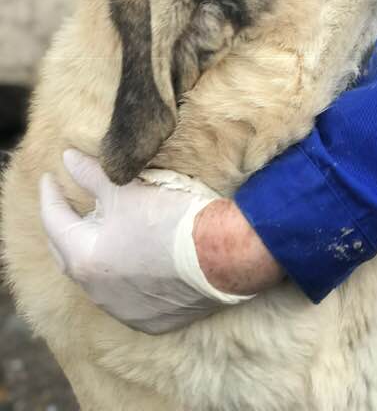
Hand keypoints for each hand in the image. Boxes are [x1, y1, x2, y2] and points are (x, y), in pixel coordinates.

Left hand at [39, 150, 271, 334]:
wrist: (223, 254)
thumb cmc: (172, 218)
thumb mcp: (128, 189)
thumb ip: (92, 175)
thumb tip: (67, 159)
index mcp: (85, 259)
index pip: (55, 222)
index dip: (51, 195)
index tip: (50, 177)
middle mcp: (97, 292)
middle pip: (69, 255)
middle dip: (65, 229)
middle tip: (67, 206)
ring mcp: (124, 310)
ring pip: (97, 279)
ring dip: (95, 255)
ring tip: (102, 233)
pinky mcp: (152, 320)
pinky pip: (126, 298)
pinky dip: (122, 278)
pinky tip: (133, 263)